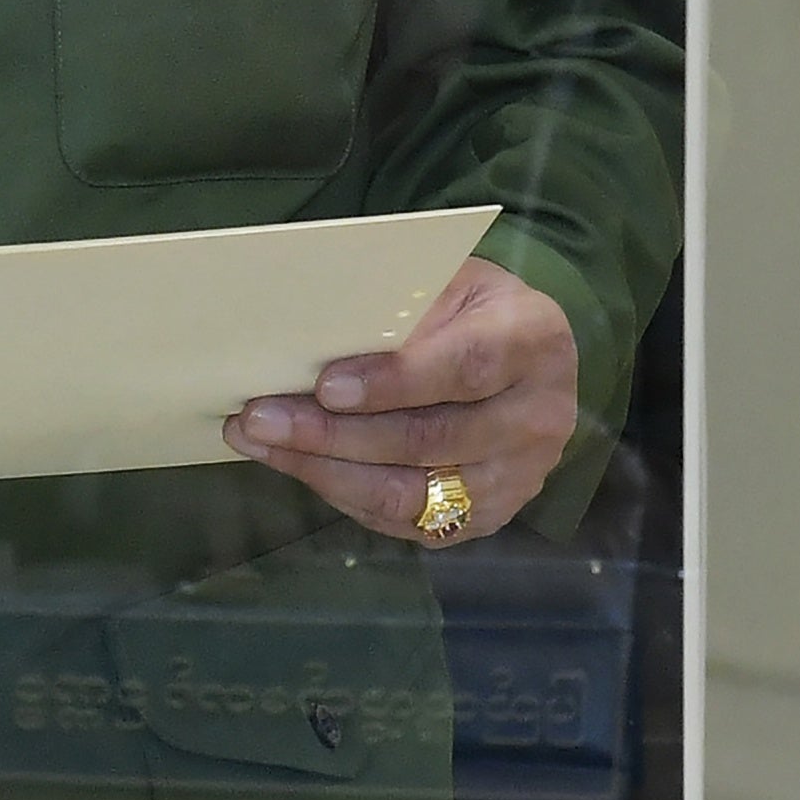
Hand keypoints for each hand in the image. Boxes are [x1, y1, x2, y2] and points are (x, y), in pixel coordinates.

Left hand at [221, 257, 579, 544]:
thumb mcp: (445, 281)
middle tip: (259, 418)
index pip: (464, 367)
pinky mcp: (489, 516)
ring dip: (324, 471)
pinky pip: (405, 519)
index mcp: (534, 339)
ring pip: (410, 492)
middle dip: (333, 434)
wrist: (522, 358)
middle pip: (429, 440)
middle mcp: (539, 416)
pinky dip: (342, 493)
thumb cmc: (469, 307)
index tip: (325, 385)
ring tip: (260, 444)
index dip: (393, 381)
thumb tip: (305, 335)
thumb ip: (394, 306)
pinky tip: (296, 466)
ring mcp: (519, 476)